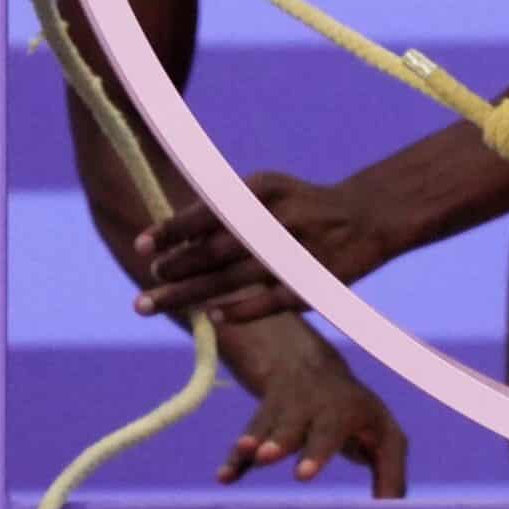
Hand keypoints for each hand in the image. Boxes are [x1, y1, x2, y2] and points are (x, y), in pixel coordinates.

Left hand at [133, 172, 388, 323]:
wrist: (367, 215)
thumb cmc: (300, 205)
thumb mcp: (267, 192)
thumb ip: (225, 210)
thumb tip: (170, 242)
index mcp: (264, 190)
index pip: (208, 211)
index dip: (172, 230)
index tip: (141, 246)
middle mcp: (280, 217)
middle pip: (215, 249)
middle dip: (175, 268)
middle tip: (146, 285)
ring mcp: (298, 250)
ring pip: (233, 278)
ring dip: (191, 293)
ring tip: (157, 302)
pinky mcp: (314, 281)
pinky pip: (269, 301)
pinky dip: (239, 310)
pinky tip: (213, 318)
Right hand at [221, 344, 407, 496]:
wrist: (310, 368)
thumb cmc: (358, 416)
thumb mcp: (384, 437)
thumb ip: (391, 475)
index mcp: (347, 411)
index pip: (333, 430)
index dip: (317, 451)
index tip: (300, 475)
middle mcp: (313, 407)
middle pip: (295, 425)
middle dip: (281, 440)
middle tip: (268, 457)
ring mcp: (284, 411)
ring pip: (267, 426)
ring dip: (253, 442)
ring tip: (246, 453)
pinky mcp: (262, 422)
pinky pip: (247, 441)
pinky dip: (235, 460)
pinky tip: (225, 478)